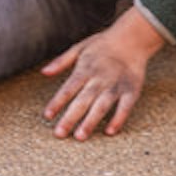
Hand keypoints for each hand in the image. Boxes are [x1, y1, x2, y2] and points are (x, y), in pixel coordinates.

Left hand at [40, 6, 168, 139]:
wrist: (132, 38)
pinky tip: (110, 132)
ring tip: (80, 136)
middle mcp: (99, 79)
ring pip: (102, 106)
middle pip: (82, 100)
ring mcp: (116, 85)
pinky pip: (125, 107)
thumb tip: (43, 72)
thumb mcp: (79, 48)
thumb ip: (61, 61)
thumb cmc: (102, 45)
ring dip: (91, 121)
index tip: (47, 116)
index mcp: (85, 69)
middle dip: (70, 117)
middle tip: (59, 134)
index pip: (68, 88)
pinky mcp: (131, 90)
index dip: (57, 102)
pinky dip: (118, 119)